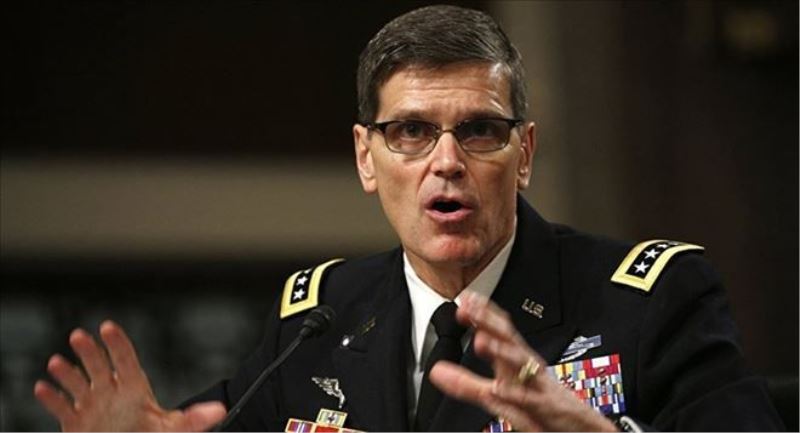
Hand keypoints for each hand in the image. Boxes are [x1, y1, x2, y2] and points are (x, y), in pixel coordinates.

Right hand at [33, 320, 225, 430]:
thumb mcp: (173, 429)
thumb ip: (194, 420)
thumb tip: (219, 411)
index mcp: (134, 387)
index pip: (126, 359)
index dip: (117, 343)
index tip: (108, 327)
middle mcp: (111, 391)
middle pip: (98, 365)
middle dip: (89, 351)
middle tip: (79, 335)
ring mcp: (92, 405)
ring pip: (77, 383)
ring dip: (66, 373)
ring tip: (56, 363)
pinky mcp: (76, 423)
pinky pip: (60, 407)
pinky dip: (51, 397)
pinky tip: (43, 387)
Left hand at [429, 292, 617, 431]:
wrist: (582, 429)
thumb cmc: (541, 408)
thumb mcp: (499, 395)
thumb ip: (467, 384)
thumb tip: (436, 371)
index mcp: (516, 362)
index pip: (500, 331)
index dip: (482, 314)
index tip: (464, 299)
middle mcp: (528, 369)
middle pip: (509, 339)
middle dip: (490, 322)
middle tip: (470, 308)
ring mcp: (539, 387)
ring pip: (521, 365)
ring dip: (501, 352)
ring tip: (481, 341)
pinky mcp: (547, 410)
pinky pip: (530, 401)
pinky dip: (515, 394)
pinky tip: (499, 389)